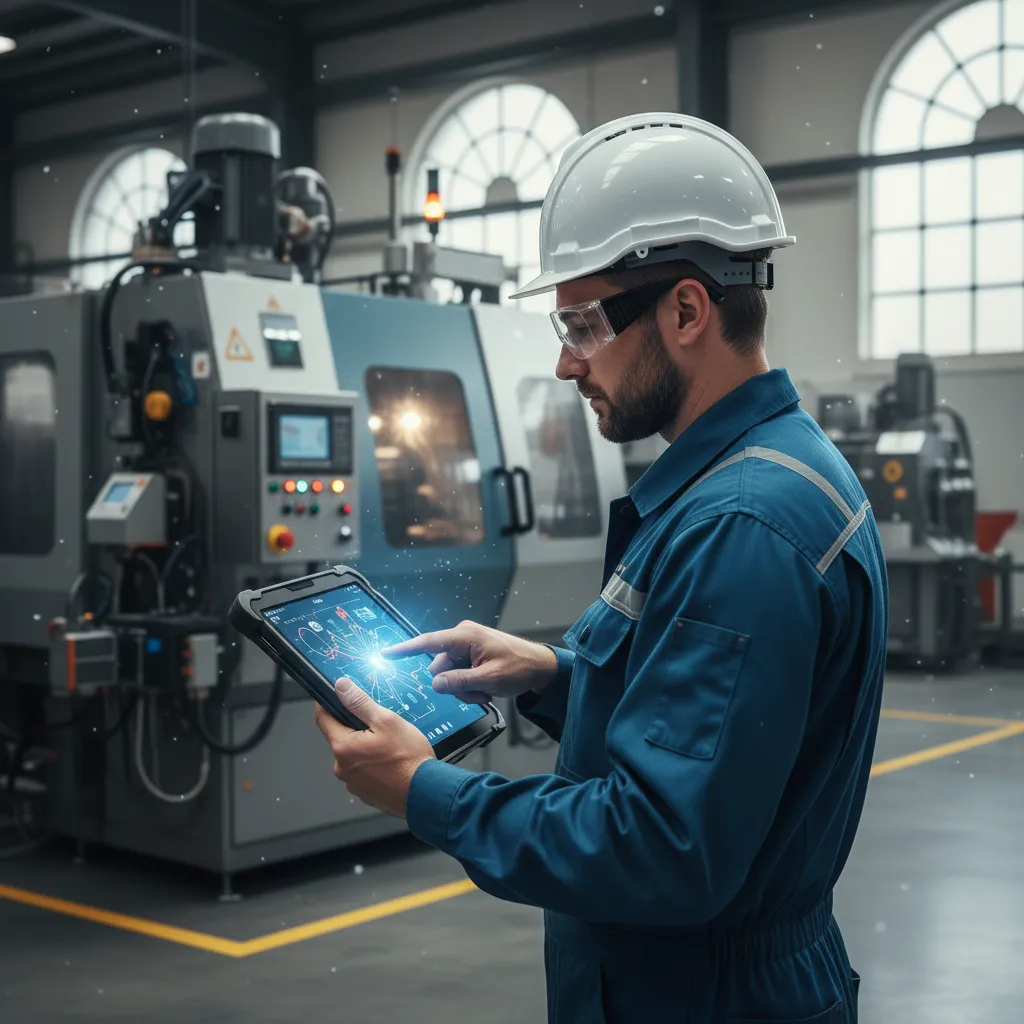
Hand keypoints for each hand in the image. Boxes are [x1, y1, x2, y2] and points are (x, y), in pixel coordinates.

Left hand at [314, 678, 433, 818]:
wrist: (427, 793)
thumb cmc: (408, 758)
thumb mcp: (387, 721)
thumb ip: (360, 703)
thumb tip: (341, 687)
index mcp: (343, 747)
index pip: (322, 719)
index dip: (325, 704)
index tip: (331, 696)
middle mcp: (342, 768)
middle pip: (340, 738)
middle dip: (354, 727)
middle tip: (378, 723)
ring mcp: (353, 783)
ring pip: (353, 756)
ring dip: (365, 747)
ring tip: (390, 745)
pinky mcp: (365, 793)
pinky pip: (363, 772)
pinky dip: (373, 764)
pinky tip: (391, 761)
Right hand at [382, 620, 557, 703]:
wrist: (539, 667)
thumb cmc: (519, 667)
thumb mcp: (489, 679)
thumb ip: (459, 681)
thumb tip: (435, 683)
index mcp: (464, 636)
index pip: (428, 642)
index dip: (405, 649)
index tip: (386, 654)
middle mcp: (461, 638)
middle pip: (438, 667)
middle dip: (454, 684)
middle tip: (478, 692)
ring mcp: (465, 647)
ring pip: (447, 675)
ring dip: (463, 688)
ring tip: (485, 690)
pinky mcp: (470, 656)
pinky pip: (457, 675)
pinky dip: (468, 686)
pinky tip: (485, 688)